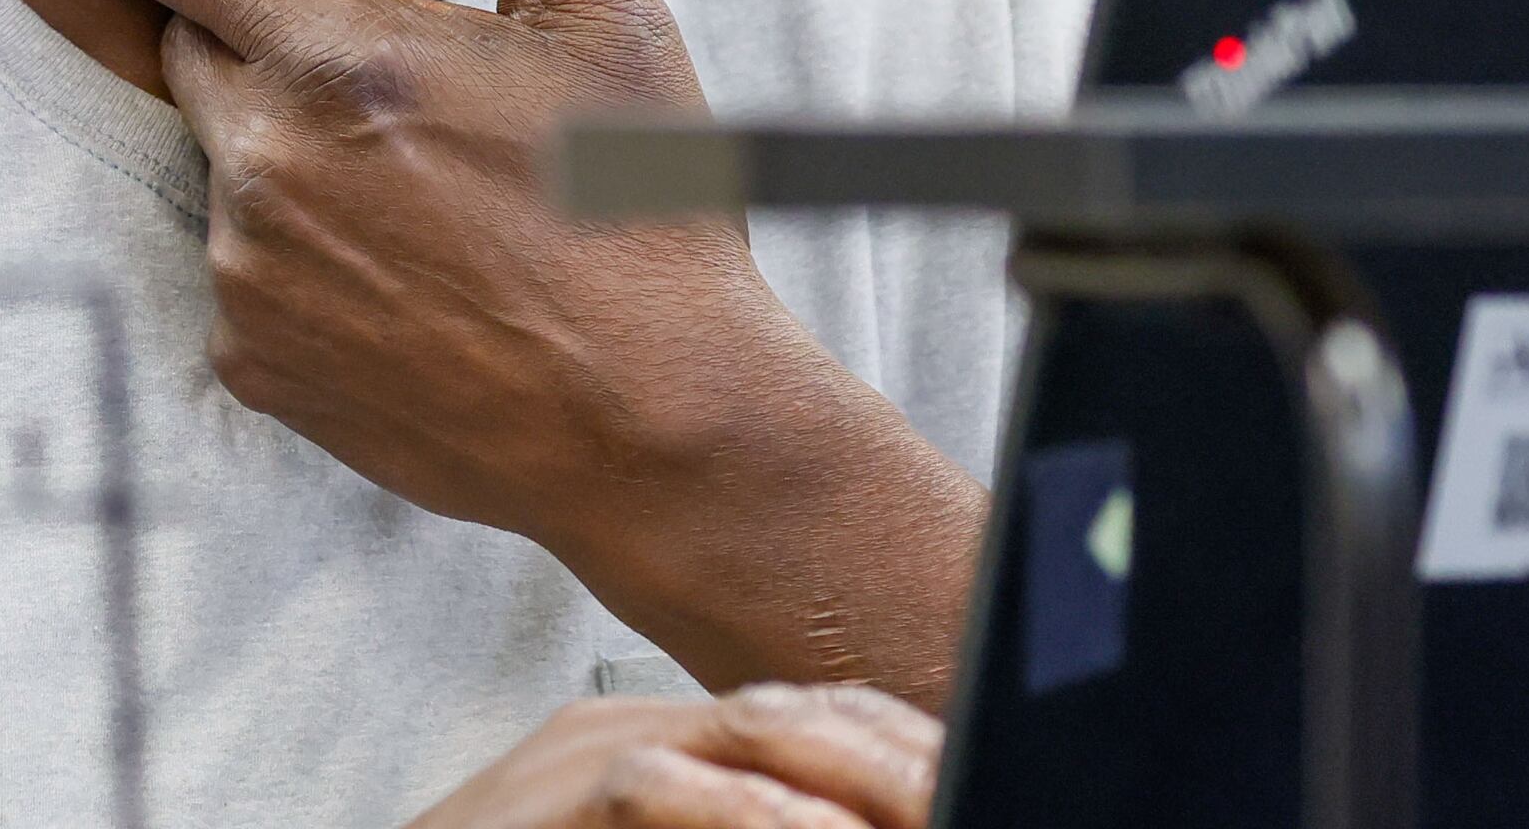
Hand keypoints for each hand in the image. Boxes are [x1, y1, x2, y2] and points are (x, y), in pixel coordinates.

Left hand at [0, 0, 984, 699]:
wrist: (655, 434)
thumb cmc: (642, 212)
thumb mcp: (605, 24)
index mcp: (340, 64)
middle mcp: (266, 167)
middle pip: (200, 51)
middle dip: (253, 32)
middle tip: (377, 67)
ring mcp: (246, 277)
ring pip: (229, 167)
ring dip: (291, 152)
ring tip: (430, 198)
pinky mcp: (249, 365)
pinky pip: (243, 273)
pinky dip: (301, 256)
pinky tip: (410, 278)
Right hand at [407, 684, 942, 828]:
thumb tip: (850, 826)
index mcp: (659, 740)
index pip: (806, 713)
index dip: (899, 742)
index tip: (974, 772)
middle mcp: (623, 725)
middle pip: (795, 710)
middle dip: (901, 753)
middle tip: (979, 787)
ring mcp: (580, 755)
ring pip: (746, 731)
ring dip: (856, 778)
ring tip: (934, 809)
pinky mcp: (549, 799)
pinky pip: (657, 791)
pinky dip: (755, 821)